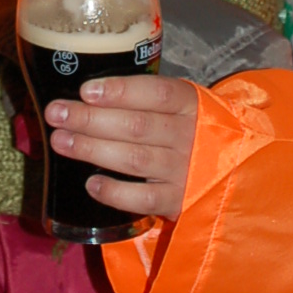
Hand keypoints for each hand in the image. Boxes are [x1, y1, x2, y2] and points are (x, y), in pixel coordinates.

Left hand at [44, 73, 198, 224]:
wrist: (235, 169)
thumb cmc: (191, 129)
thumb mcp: (181, 106)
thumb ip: (145, 100)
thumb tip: (87, 96)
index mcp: (191, 105)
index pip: (156, 93)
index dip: (120, 92)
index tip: (86, 91)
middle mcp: (190, 136)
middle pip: (136, 126)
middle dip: (90, 119)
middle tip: (57, 114)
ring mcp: (185, 170)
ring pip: (134, 159)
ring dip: (92, 149)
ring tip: (60, 141)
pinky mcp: (178, 201)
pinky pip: (142, 199)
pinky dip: (114, 192)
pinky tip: (91, 183)